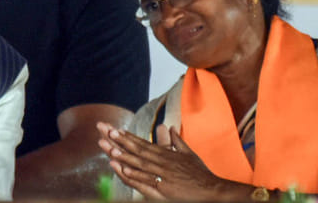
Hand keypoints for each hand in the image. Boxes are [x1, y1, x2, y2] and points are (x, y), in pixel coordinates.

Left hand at [96, 121, 243, 200]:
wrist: (213, 190)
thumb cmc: (200, 173)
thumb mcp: (188, 153)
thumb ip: (176, 141)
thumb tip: (170, 127)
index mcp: (166, 154)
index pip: (142, 143)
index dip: (127, 137)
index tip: (114, 129)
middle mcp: (162, 161)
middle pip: (137, 149)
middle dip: (120, 140)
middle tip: (105, 131)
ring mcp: (162, 175)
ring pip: (139, 164)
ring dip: (123, 155)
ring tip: (108, 148)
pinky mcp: (164, 189)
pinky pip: (146, 181)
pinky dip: (134, 175)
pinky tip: (123, 169)